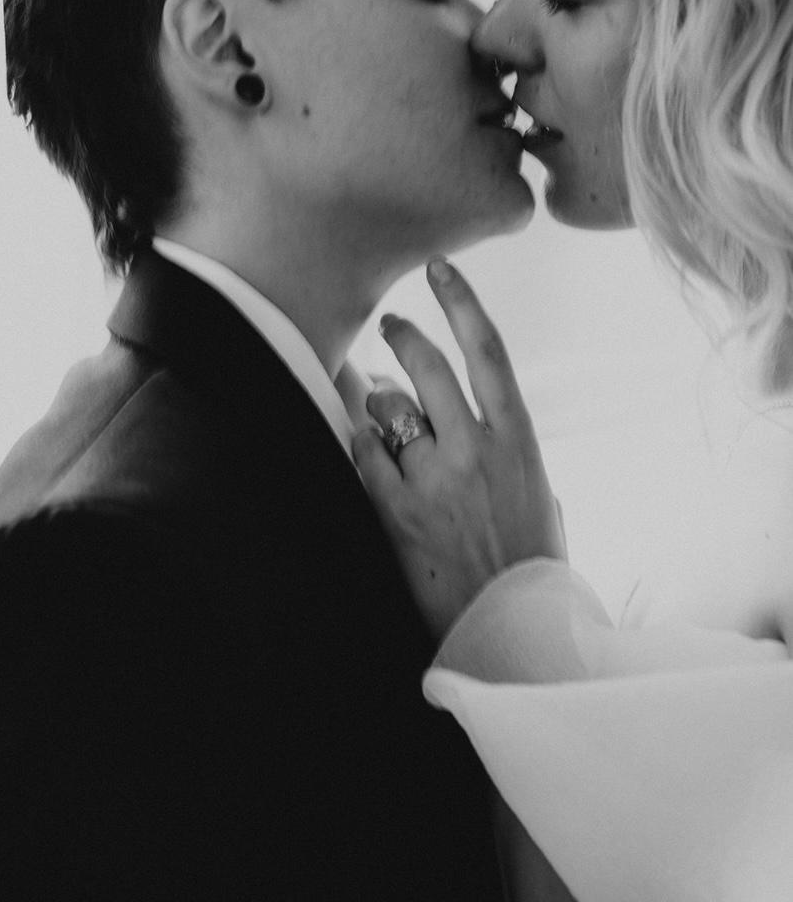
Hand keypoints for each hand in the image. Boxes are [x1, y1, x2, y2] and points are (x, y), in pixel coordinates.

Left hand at [354, 258, 565, 639]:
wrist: (512, 634)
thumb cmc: (533, 564)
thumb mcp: (541, 493)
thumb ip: (508, 445)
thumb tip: (474, 411)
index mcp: (519, 440)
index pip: (488, 350)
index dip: (462, 301)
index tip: (441, 268)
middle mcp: (476, 450)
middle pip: (428, 365)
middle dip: (403, 335)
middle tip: (391, 326)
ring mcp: (433, 480)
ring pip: (388, 406)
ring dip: (378, 400)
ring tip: (381, 410)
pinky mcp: (396, 512)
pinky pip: (363, 453)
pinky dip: (361, 443)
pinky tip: (366, 447)